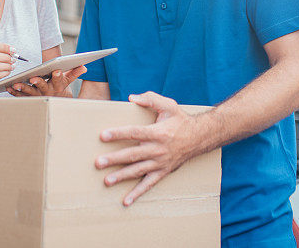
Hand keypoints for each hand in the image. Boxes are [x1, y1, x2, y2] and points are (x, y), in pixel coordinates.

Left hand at [6, 65, 86, 97]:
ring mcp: (37, 96)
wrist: (54, 101)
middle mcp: (47, 92)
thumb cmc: (59, 85)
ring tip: (15, 84)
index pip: (58, 80)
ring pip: (29, 93)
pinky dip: (14, 92)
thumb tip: (84, 66)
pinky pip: (20, 96)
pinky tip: (8, 87)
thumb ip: (74, 72)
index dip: (58, 76)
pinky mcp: (28, 98)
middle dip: (38, 82)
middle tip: (32, 78)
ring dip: (22, 88)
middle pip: (42, 87)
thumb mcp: (68, 79)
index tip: (57, 71)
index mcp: (57, 86)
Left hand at [95, 91, 199, 205]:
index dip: (118, 134)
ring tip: (106, 180)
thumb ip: (150, 99)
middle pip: (133, 154)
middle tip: (98, 162)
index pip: (134, 133)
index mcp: (157, 132)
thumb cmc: (180, 120)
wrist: (199, 137)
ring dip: (122, 176)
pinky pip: (149, 184)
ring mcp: (160, 163)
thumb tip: (132, 98)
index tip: (103, 135)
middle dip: (115, 159)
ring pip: (138, 170)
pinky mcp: (162, 172)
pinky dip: (137, 193)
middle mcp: (158, 149)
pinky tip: (126, 201)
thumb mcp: (169, 105)